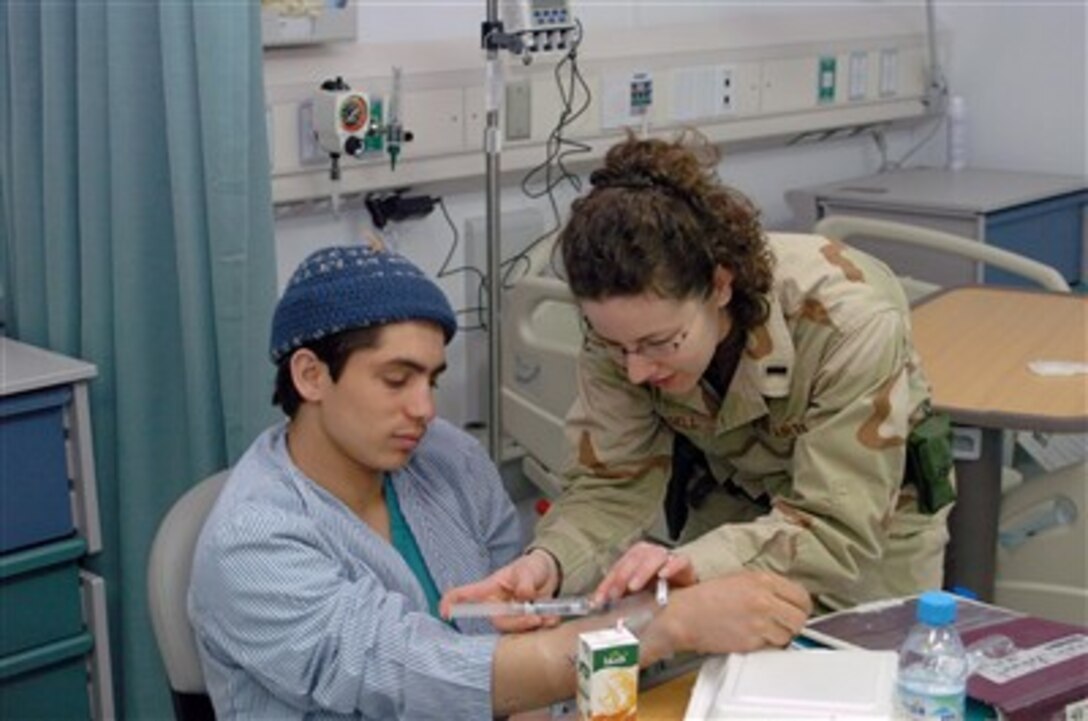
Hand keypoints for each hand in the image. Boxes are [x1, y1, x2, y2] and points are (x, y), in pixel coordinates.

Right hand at [439, 549, 560, 631]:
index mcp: (490, 589)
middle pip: (497, 621)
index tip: (445, 612)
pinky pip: (530, 632)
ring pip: (514, 630)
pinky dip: (544, 626)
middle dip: (517, 623)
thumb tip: (525, 597)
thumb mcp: (527, 569)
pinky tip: (552, 618)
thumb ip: (525, 583)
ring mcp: (511, 615)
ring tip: (547, 615)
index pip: (465, 596)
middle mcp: (497, 605)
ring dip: (532, 625)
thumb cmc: (532, 567)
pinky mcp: (525, 623)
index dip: (452, 603)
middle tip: (536, 617)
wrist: (551, 573)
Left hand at [593, 541, 696, 606]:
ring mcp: (668, 557)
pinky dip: (671, 567)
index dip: (607, 582)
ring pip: (654, 557)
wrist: (684, 588)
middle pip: (634, 558)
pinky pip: (679, 561)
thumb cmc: (657, 589)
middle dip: (622, 575)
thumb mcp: (635, 592)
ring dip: (642, 571)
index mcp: (635, 556)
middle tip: (616, 594)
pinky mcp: (684, 564)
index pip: (618, 566)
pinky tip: (663, 576)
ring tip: (634, 587)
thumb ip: (619, 594)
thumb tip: (597, 605)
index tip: (600, 600)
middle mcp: (650, 553)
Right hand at [664, 570, 811, 654]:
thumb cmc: (705, 597)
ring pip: (789, 635)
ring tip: (762, 631)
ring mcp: (759, 621)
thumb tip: (786, 598)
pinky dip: (766, 646)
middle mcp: (764, 599)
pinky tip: (751, 637)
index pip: (801, 595)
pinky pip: (772, 647)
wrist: (684, 615)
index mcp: (762, 579)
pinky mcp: (752, 641)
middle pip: (800, 617)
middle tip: (782, 624)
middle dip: (793, 623)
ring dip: (780, 636)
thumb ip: (766, 587)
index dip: (800, 606)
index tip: (795, 610)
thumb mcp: (739, 579)